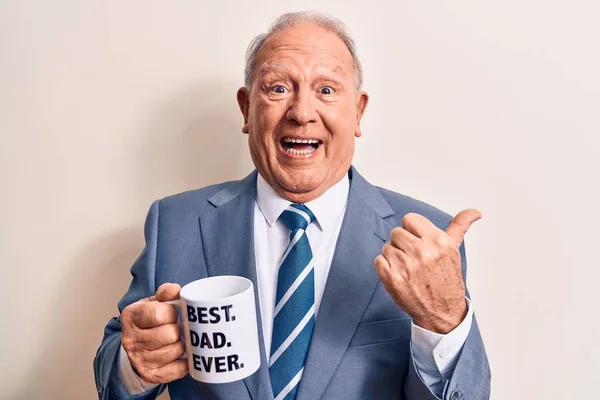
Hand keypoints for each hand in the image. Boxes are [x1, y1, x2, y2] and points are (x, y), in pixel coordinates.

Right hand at [121, 283, 187, 383]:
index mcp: (131, 317)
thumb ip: (166, 292)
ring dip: (181, 344)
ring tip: (175, 340)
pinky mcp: (149, 375)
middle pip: (170, 334)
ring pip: (176, 350)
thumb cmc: (148, 321)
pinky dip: (184, 362)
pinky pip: (178, 369)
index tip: (171, 313)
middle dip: (177, 329)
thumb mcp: (153, 302)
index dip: (172, 313)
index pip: (159, 313)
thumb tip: (176, 290)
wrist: (135, 346)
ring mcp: (139, 359)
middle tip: (174, 328)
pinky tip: (180, 356)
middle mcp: (131, 339)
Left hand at [374, 209, 480, 333]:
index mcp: (439, 241)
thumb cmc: (447, 279)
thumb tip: (475, 212)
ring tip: (408, 268)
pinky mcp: (392, 279)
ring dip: (394, 257)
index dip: (412, 231)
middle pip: (396, 232)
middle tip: (414, 258)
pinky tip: (399, 275)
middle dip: (402, 244)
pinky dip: (385, 268)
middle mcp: (423, 252)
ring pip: (387, 247)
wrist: (442, 311)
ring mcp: (406, 266)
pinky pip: (378, 261)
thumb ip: (459, 226)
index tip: (418, 242)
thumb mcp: (454, 250)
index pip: (410, 219)